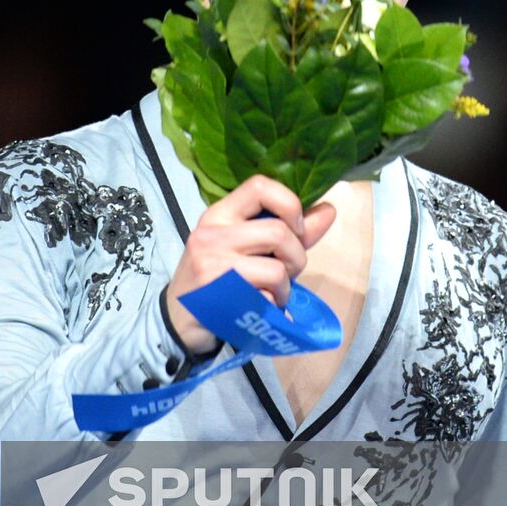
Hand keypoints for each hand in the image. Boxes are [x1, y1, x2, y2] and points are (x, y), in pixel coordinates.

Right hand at [166, 175, 335, 354]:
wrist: (177, 319)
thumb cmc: (219, 277)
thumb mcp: (247, 247)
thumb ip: (289, 230)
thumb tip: (328, 210)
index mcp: (219, 214)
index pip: (260, 185)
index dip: (289, 203)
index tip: (295, 227)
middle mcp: (211, 233)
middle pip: (279, 232)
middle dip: (296, 258)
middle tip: (286, 273)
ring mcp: (211, 265)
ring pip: (276, 270)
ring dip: (284, 289)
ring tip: (271, 295)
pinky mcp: (216, 296)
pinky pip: (266, 299)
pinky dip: (272, 308)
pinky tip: (257, 309)